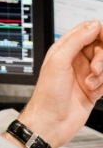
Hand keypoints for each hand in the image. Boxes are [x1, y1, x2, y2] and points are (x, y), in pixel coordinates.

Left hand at [9, 20, 102, 147]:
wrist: (52, 122)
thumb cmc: (48, 93)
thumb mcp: (60, 60)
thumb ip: (77, 40)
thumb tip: (93, 25)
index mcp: (64, 48)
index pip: (86, 31)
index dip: (98, 33)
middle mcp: (75, 59)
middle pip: (99, 48)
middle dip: (101, 58)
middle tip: (95, 69)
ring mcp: (84, 74)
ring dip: (101, 74)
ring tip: (90, 83)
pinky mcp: (93, 89)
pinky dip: (102, 85)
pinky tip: (92, 91)